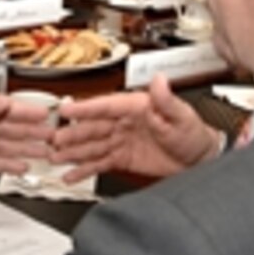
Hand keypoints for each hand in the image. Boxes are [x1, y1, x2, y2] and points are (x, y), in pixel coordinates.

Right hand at [50, 75, 220, 182]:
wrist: (201, 161)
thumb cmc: (194, 134)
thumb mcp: (182, 116)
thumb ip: (166, 101)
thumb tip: (159, 81)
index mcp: (136, 107)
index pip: (106, 106)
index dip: (85, 108)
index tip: (66, 110)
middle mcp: (125, 123)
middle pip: (93, 127)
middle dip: (71, 134)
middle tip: (53, 140)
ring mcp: (122, 141)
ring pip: (91, 146)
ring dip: (72, 151)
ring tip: (54, 157)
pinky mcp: (122, 159)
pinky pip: (99, 163)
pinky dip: (84, 169)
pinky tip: (70, 173)